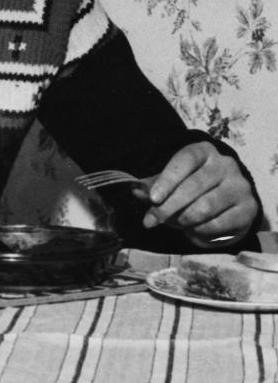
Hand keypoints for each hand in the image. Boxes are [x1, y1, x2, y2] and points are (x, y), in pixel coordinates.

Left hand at [139, 142, 258, 246]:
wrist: (230, 200)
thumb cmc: (194, 186)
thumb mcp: (173, 180)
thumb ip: (154, 185)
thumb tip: (135, 191)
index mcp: (204, 151)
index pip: (185, 160)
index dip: (167, 179)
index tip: (152, 199)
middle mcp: (226, 165)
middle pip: (193, 187)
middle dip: (168, 207)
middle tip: (152, 221)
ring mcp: (240, 186)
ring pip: (205, 207)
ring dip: (183, 220)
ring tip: (174, 224)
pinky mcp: (248, 209)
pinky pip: (217, 224)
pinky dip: (199, 231)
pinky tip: (192, 230)